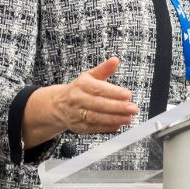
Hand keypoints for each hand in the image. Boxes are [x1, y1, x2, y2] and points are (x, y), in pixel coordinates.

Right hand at [22, 57, 138, 146]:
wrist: (57, 105)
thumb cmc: (78, 89)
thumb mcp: (89, 76)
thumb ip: (104, 69)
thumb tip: (115, 60)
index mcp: (81, 85)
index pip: (98, 89)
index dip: (113, 92)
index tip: (128, 95)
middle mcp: (77, 100)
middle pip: (98, 104)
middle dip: (117, 107)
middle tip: (133, 108)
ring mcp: (77, 114)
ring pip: (96, 118)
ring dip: (114, 119)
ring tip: (129, 118)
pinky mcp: (78, 127)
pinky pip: (94, 128)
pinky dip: (107, 128)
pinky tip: (119, 125)